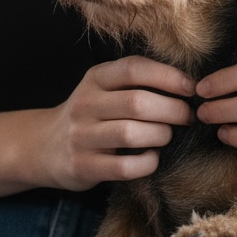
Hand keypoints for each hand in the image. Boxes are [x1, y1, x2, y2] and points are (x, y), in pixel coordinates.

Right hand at [41, 56, 194, 190]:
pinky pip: (124, 167)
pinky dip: (147, 163)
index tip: (191, 88)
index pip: (134, 69)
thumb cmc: (90, 114)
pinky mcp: (82, 166)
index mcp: (95, 78)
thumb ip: (135, 82)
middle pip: (137, 103)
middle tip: (187, 117)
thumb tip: (187, 84)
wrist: (45, 146)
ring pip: (131, 134)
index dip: (168, 76)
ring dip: (160, 135)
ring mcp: (81, 136)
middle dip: (172, 110)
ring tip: (167, 136)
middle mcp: (85, 104)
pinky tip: (152, 158)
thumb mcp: (104, 88)